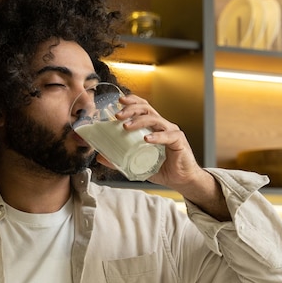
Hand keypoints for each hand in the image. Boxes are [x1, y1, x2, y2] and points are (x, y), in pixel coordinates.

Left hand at [99, 93, 229, 219]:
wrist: (181, 180)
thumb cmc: (162, 169)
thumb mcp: (137, 164)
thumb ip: (120, 160)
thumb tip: (100, 157)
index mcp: (153, 127)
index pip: (143, 107)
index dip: (132, 101)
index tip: (118, 101)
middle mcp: (162, 125)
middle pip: (147, 109)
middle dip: (131, 109)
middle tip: (117, 116)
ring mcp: (171, 132)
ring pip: (155, 119)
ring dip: (139, 121)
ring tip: (126, 127)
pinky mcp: (179, 141)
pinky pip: (168, 136)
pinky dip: (157, 136)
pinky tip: (147, 139)